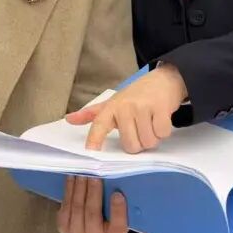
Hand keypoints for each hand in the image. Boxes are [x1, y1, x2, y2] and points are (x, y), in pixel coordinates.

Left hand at [56, 176, 128, 232]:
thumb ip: (120, 207)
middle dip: (93, 192)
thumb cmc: (109, 223)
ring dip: (78, 188)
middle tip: (94, 176)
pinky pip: (66, 206)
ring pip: (76, 208)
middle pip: (92, 214)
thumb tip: (117, 190)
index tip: (117, 194)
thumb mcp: (119, 218)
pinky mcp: (63, 227)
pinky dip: (69, 190)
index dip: (117, 211)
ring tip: (82, 173)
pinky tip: (72, 178)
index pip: (117, 227)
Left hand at [66, 64, 188, 151]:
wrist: (163, 80)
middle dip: (139, 144)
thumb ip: (92, 114)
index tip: (90, 152)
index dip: (94, 139)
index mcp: (111, 107)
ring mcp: (143, 107)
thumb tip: (69, 119)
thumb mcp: (113, 103)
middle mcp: (125, 107)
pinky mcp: (161, 108)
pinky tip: (161, 119)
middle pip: (131, 145)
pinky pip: (162, 134)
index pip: (99, 125)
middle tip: (140, 130)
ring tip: (151, 124)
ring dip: (152, 138)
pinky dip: (164, 132)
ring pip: (148, 142)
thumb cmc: (136, 96)